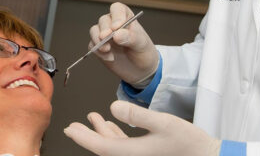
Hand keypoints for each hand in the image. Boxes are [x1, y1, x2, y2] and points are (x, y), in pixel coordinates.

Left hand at [64, 100, 221, 155]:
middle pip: (103, 148)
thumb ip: (137, 115)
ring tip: (91, 118)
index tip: (70, 129)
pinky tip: (111, 124)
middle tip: (72, 127)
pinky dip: (114, 134)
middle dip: (87, 136)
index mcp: (134, 153)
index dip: (84, 137)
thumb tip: (112, 108)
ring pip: (112, 146)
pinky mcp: (145, 153)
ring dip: (101, 132)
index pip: (102, 147)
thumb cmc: (188, 142)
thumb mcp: (164, 123)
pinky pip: (123, 145)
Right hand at [90, 2, 158, 85]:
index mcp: (125, 17)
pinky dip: (98, 52)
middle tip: (106, 38)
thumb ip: (131, 38)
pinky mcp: (98, 46)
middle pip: (103, 20)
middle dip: (104, 30)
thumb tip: (116, 34)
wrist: (139, 70)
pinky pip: (92, 45)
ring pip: (94, 31)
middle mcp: (112, 23)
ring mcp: (104, 35)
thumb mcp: (142, 44)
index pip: (117, 9)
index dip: (116, 16)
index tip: (117, 27)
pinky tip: (109, 58)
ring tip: (107, 50)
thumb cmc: (143, 53)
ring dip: (98, 40)